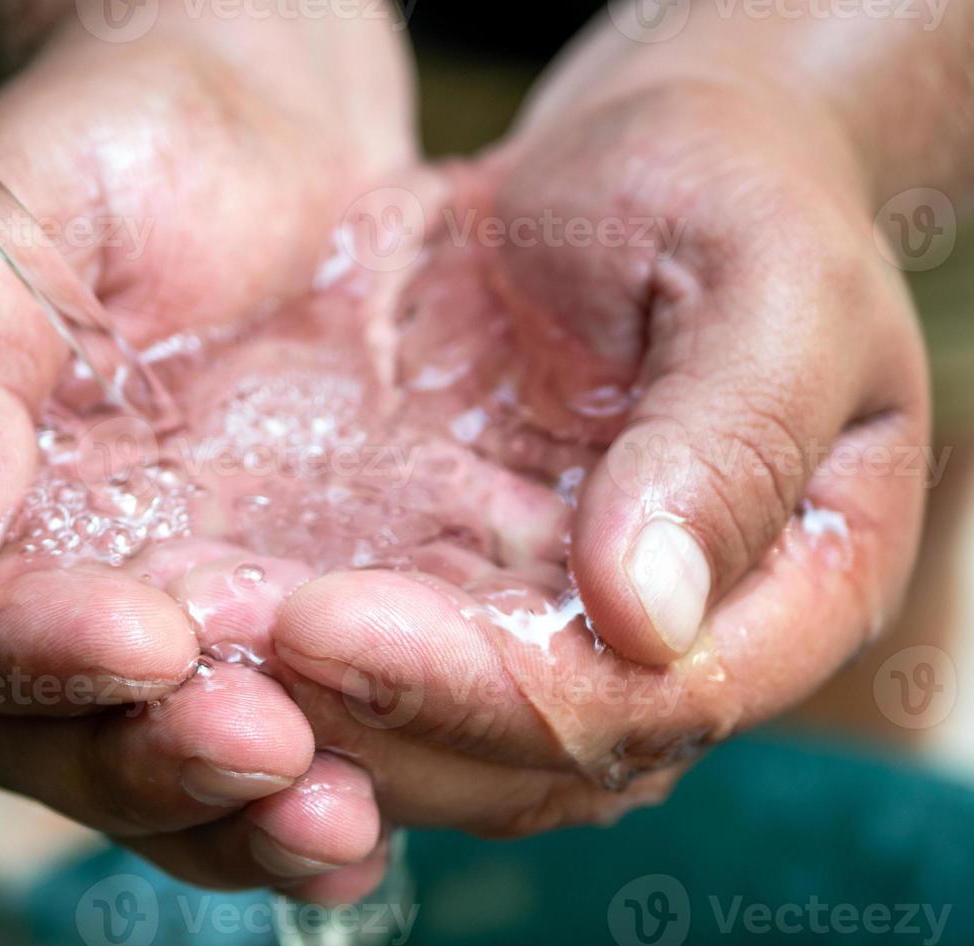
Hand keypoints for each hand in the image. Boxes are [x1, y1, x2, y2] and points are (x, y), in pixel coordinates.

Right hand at [0, 13, 414, 900]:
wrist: (249, 133)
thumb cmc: (107, 153)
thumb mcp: (0, 226)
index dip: (41, 653)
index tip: (150, 639)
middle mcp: (26, 583)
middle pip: (54, 732)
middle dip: (157, 758)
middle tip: (266, 751)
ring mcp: (141, 607)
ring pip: (157, 760)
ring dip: (240, 813)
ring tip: (337, 823)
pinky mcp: (251, 614)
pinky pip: (256, 732)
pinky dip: (298, 795)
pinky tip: (369, 823)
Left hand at [267, 79, 929, 833]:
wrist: (649, 160)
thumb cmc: (730, 192)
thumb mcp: (767, 281)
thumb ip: (731, 442)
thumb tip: (647, 620)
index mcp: (793, 591)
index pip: (648, 705)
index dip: (493, 692)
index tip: (333, 625)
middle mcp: (675, 646)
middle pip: (530, 758)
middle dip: (371, 722)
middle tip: (218, 660)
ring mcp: (562, 626)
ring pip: (444, 740)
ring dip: (313, 718)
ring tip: (180, 653)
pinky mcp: (467, 587)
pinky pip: (384, 663)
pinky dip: (292, 664)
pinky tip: (195, 620)